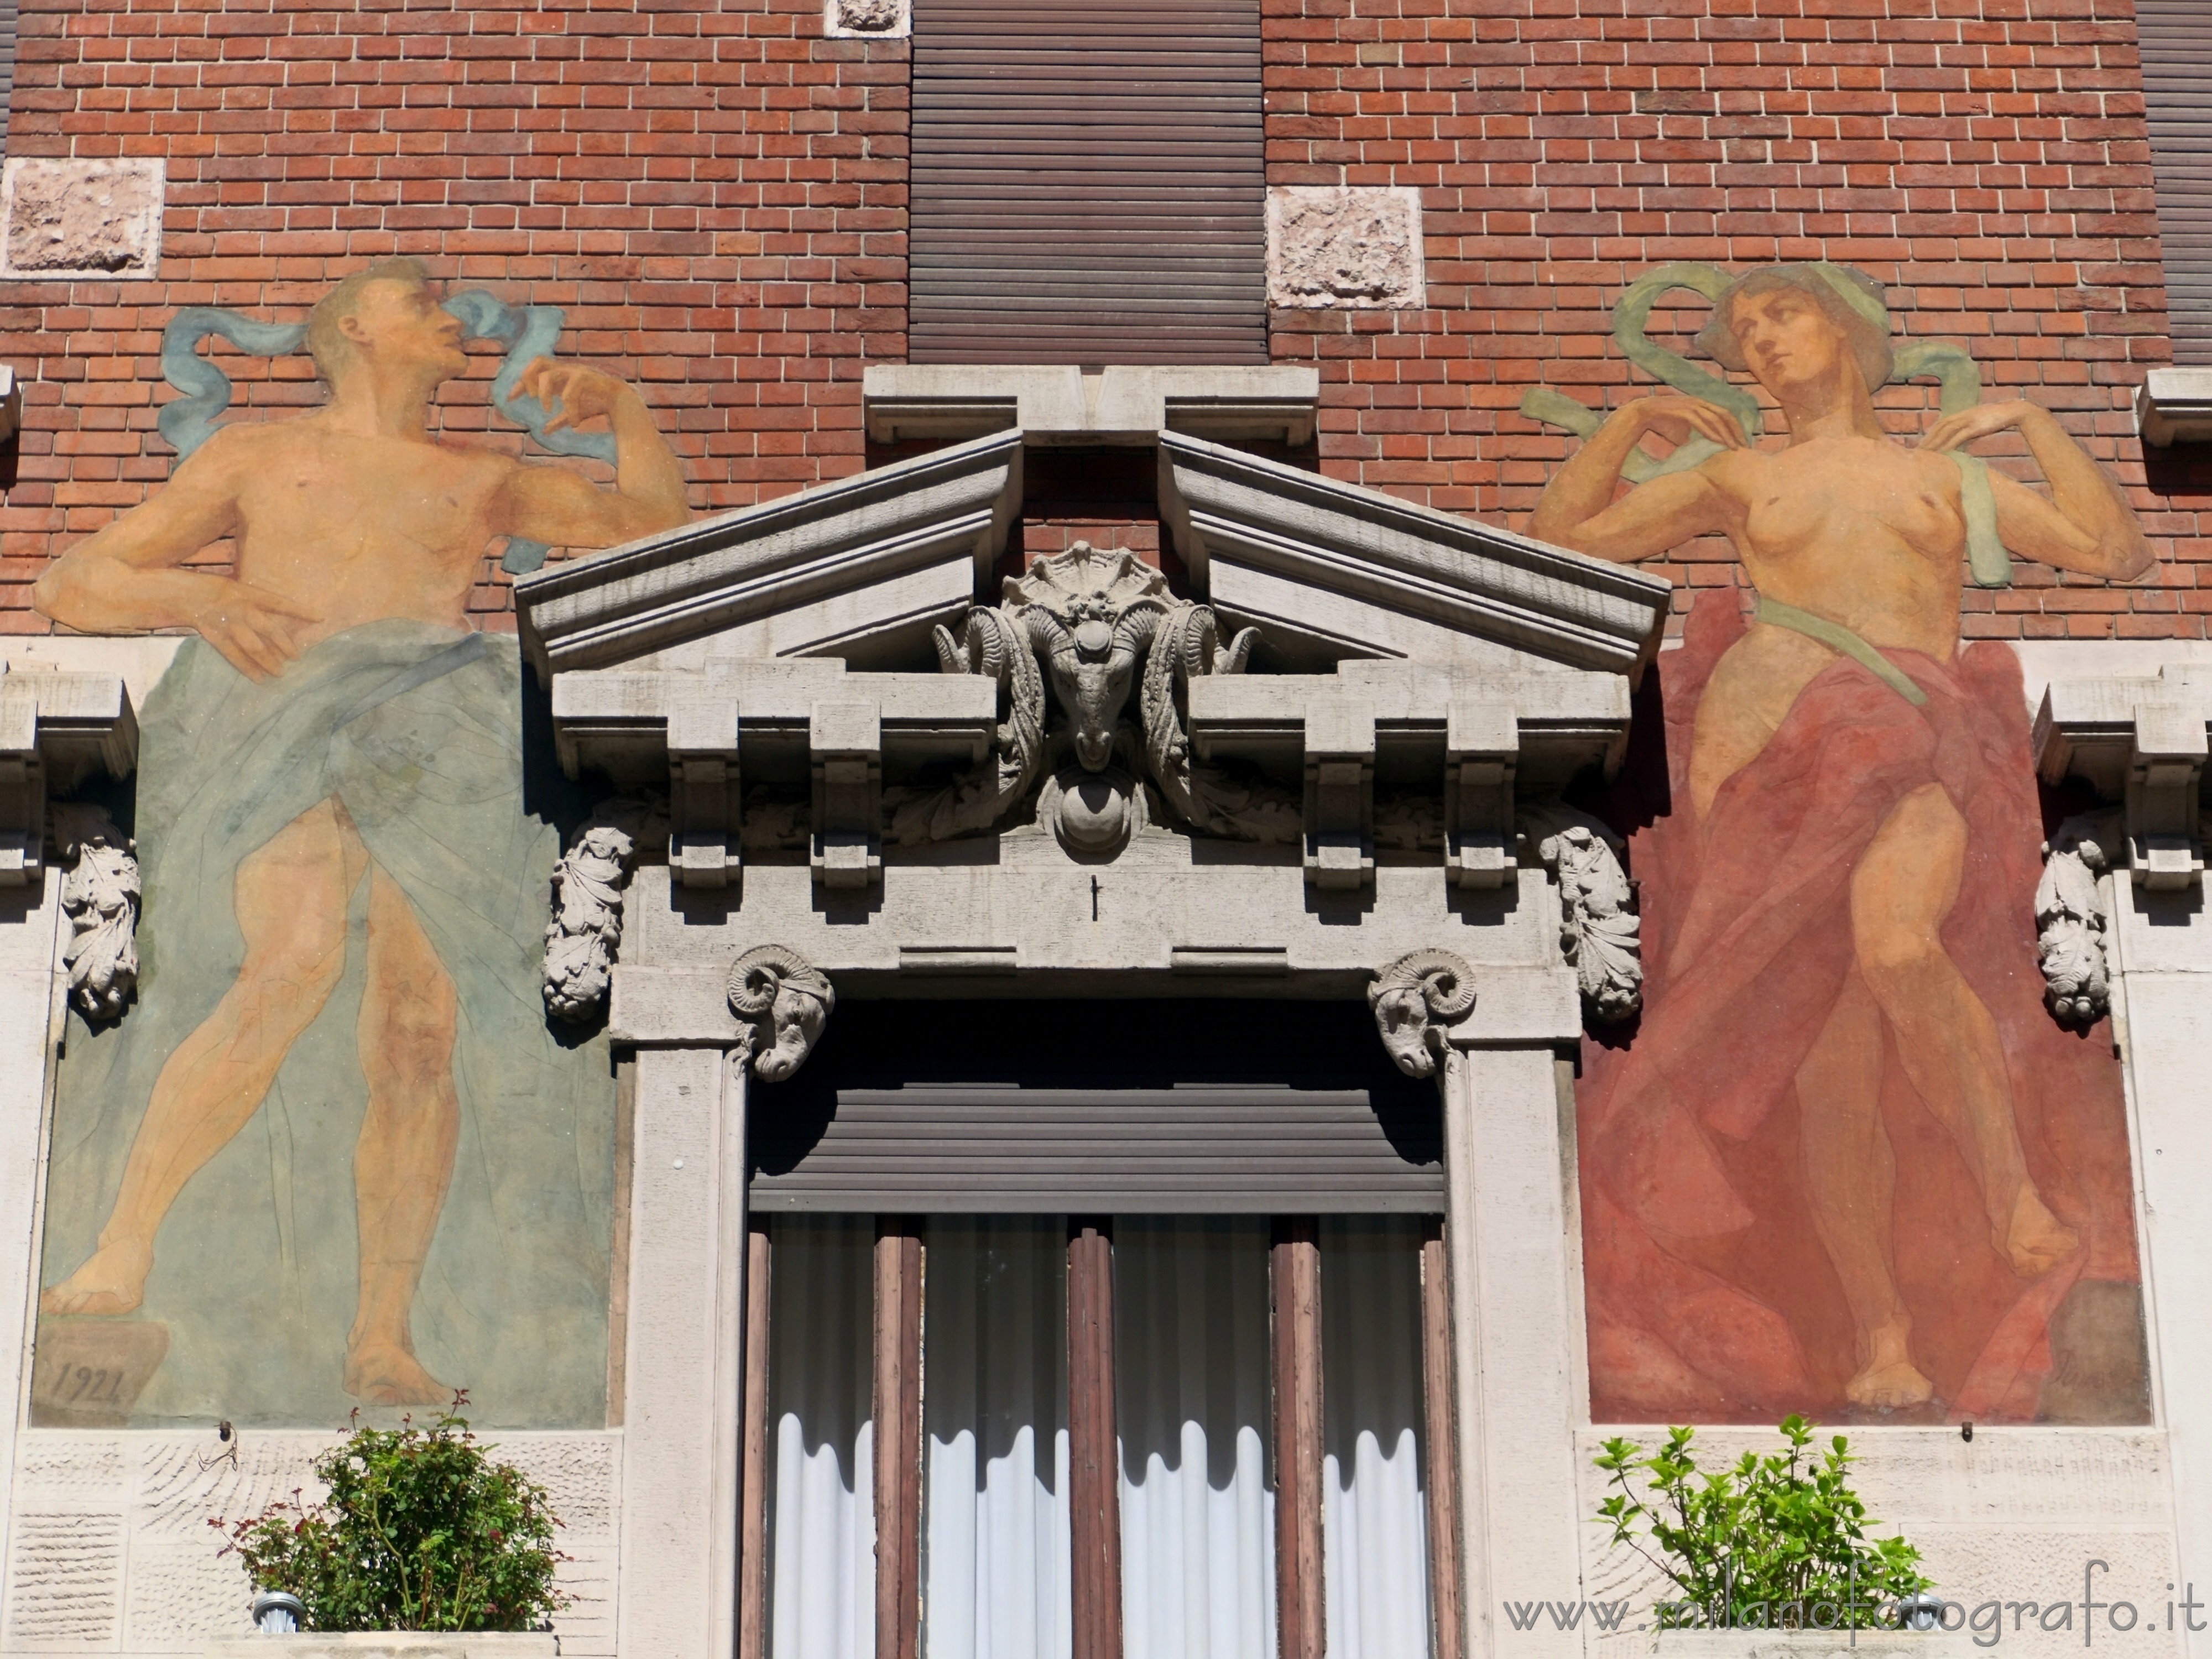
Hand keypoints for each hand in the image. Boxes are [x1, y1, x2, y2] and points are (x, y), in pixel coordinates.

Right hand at [187, 578, 320, 681]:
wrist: (180, 593)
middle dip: (285, 644)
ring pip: (253, 646)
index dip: (300, 611)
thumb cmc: (212, 589)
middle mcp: (240, 608)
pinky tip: (259, 678)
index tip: (320, 618)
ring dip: (268, 661)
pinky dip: (247, 668)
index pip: (280, 603)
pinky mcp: (214, 635)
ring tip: (280, 673)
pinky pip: (233, 655)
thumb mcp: (235, 587)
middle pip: (269, 629)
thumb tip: (278, 617)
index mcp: (247, 593)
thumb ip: (255, 602)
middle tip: (297, 657)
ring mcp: (227, 623)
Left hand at [513, 357, 634, 433]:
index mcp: (560, 376)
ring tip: (548, 410)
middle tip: (530, 397)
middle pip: (538, 361)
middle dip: (528, 378)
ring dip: (544, 393)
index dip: (520, 383)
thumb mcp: (573, 413)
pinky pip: (570, 392)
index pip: (534, 371)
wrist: (622, 402)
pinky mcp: (586, 378)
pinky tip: (574, 423)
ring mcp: (576, 372)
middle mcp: (565, 370)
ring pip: (549, 374)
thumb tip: (544, 431)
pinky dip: (569, 410)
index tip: (509, 398)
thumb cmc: (596, 404)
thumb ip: (559, 420)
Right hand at [1611, 392, 1746, 451]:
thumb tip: (1698, 448)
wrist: (1643, 413)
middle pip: (1725, 414)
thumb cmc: (1662, 422)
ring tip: (1733, 447)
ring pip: (1715, 418)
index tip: (1740, 441)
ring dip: (1726, 434)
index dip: (1734, 427)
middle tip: (1744, 445)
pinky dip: (1711, 432)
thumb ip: (1693, 436)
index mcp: (1701, 405)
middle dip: (1735, 430)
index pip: (1724, 414)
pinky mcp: (1683, 410)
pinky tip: (1718, 442)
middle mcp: (1699, 402)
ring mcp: (1692, 405)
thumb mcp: (1681, 431)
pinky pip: (1701, 422)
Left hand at [1919, 399, 2044, 453]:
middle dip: (1927, 440)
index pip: (1940, 424)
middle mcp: (1962, 415)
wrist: (2013, 410)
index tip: (1921, 445)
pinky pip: (1958, 437)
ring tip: (1924, 455)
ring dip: (1934, 444)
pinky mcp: (1975, 426)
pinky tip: (1942, 454)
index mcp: (1961, 414)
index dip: (1929, 435)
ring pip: (1945, 432)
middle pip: (1939, 428)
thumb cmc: (1996, 418)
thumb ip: (1967, 432)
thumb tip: (1959, 445)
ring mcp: (1968, 420)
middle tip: (1916, 453)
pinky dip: (1949, 446)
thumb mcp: (1978, 424)